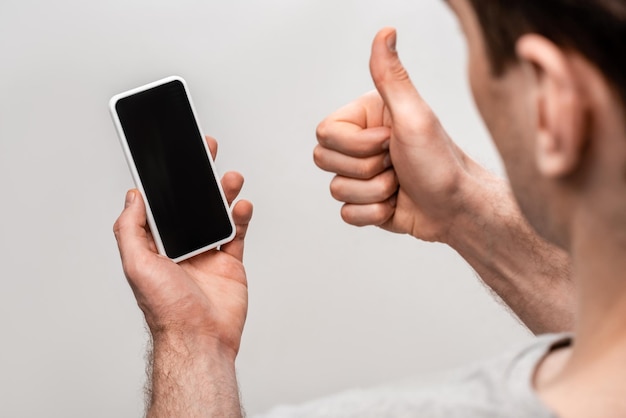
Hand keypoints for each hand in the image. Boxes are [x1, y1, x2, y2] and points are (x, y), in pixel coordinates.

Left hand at [113, 136, 252, 359]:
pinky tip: (242, 205)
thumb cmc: (167, 310)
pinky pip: (237, 233)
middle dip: (198, 177)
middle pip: (191, 203)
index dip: (167, 181)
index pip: (161, 205)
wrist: (201, 339)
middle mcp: (181, 246)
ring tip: (230, 177)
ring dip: (223, 192)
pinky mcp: (229, 263)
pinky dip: (242, 216)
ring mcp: (207, 253)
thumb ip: (131, 229)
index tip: (173, 157)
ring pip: (217, 213)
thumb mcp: (137, 265)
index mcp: (156, 245)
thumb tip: (132, 196)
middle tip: (205, 151)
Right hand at [315, 28, 482, 242]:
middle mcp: (359, 145)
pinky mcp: (363, 202)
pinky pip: (346, 214)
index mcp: (365, 119)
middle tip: (397, 163)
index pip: (324, 132)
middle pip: (324, 160)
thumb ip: (391, 76)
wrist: (457, 209)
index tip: (390, 141)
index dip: (355, 144)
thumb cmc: (440, 162)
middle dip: (366, 170)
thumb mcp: (414, 116)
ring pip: (336, 189)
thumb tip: (386, 32)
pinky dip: (373, 214)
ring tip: (400, 185)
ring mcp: (360, 175)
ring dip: (374, 192)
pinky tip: (395, 205)